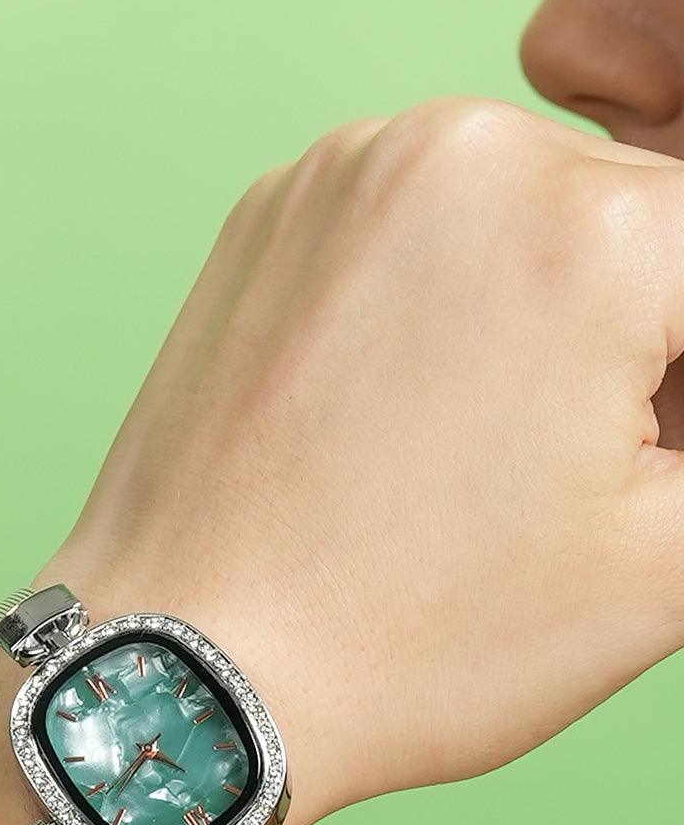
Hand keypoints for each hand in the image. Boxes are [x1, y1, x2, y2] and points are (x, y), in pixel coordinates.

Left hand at [33, 97, 683, 824]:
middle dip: (632, 343)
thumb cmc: (406, 643)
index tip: (640, 466)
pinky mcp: (268, 217)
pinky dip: (431, 304)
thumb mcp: (663, 568)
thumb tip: (674, 405)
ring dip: (534, 318)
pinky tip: (392, 421)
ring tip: (466, 459)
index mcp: (585, 230)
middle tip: (555, 478)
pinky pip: (408, 233)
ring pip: (519, 222)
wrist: (188, 669)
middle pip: (628, 229)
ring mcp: (343, 176)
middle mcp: (460, 155)